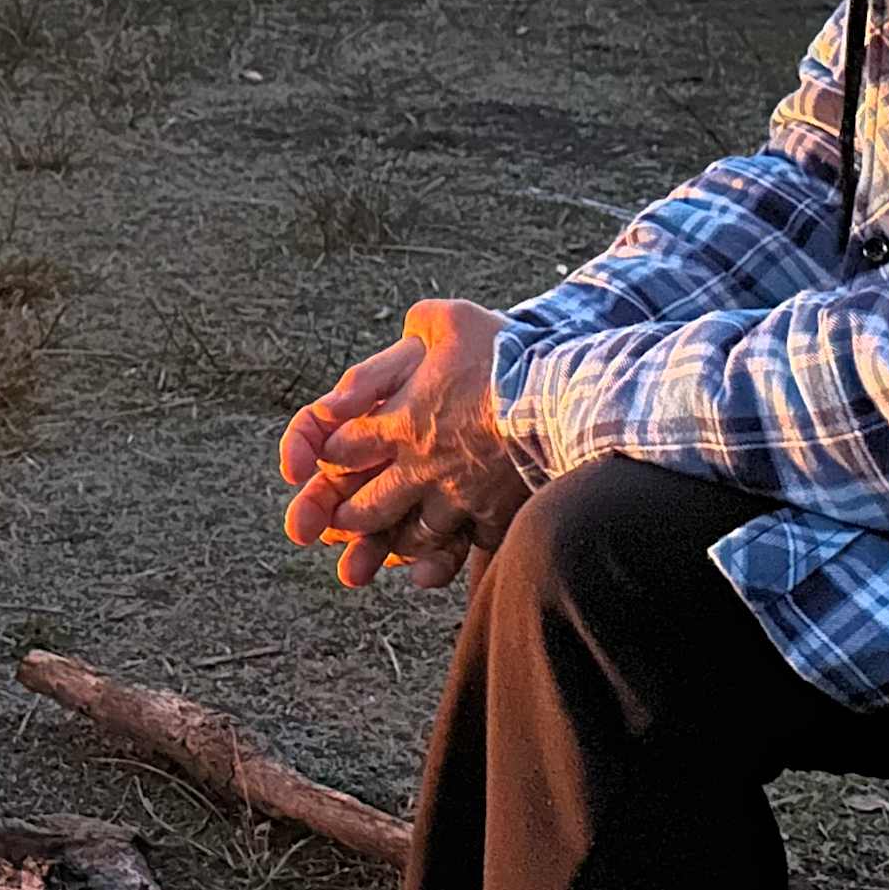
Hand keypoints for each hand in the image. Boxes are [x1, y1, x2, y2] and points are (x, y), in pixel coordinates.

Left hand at [278, 298, 528, 589]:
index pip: (343, 448)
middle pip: (366, 507)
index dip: (328, 457)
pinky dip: (443, 561)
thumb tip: (403, 329)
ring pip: (410, 535)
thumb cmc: (506, 355)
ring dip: (390, 544)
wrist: (562, 397)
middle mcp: (420, 466)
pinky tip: (431, 569)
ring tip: (382, 548)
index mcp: (402, 420)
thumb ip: (418, 324)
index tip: (326, 463)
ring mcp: (456, 497)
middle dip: (347, 516)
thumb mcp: (451, 320)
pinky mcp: (492, 517)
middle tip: (338, 523)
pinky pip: (461, 550)